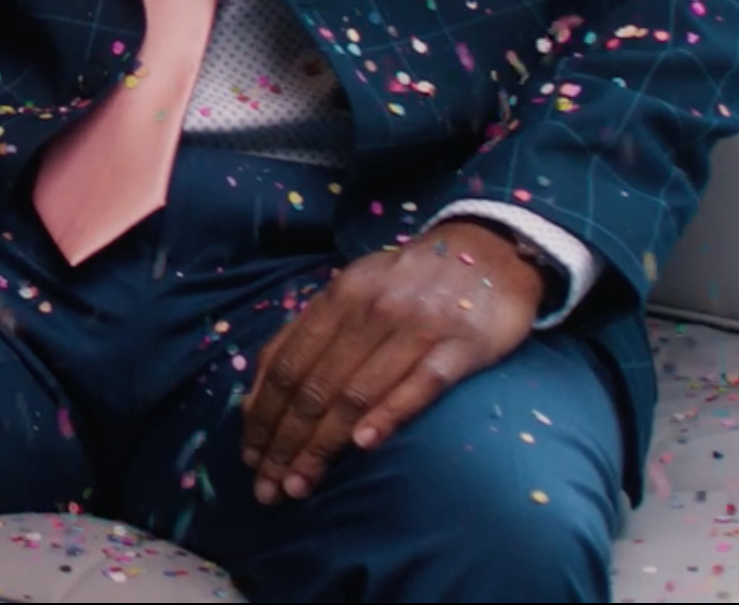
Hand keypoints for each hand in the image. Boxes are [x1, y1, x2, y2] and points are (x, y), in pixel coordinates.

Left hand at [242, 218, 540, 504]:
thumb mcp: (351, 291)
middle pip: (315, 386)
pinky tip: (363, 444)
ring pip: (357, 393)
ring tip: (300, 484)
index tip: (249, 456)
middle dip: (285, 442)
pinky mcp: (462, 346)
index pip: (287, 365)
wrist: (489, 250)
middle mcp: (371, 310)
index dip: (264, 414)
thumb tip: (260, 392)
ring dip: (323, 445)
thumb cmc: (406, 281)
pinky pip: (420, 384)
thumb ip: (306, 334)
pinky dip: (389, 414)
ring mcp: (417, 328)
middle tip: (267, 488)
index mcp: (338, 297)